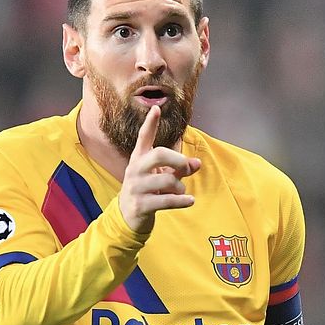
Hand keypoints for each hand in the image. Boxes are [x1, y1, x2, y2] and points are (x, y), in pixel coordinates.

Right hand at [119, 105, 201, 233]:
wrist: (127, 216)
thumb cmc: (148, 190)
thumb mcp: (162, 176)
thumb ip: (179, 168)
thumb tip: (197, 163)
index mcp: (139, 159)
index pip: (143, 137)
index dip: (150, 123)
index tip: (156, 108)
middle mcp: (135, 169)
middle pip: (159, 154)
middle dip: (179, 160)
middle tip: (188, 167)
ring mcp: (136, 187)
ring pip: (167, 180)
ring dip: (180, 186)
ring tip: (180, 191)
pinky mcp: (140, 205)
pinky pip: (166, 200)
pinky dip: (182, 201)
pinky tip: (190, 201)